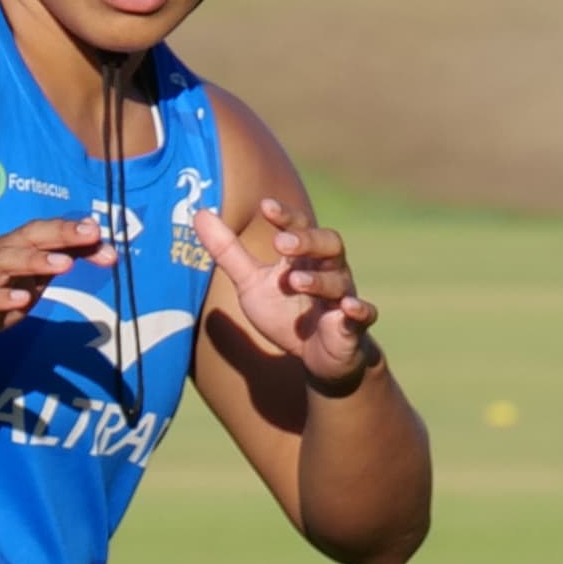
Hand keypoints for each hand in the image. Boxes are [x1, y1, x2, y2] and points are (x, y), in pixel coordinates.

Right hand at [0, 216, 117, 360]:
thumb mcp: (20, 286)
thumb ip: (48, 271)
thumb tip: (88, 253)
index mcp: (11, 251)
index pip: (46, 236)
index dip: (76, 237)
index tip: (108, 244)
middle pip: (29, 238)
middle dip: (61, 234)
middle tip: (92, 233)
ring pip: (7, 261)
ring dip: (36, 261)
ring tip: (64, 265)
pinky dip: (3, 296)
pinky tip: (22, 300)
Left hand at [192, 199, 377, 386]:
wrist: (317, 356)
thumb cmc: (285, 313)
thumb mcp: (251, 283)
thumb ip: (227, 251)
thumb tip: (199, 214)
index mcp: (304, 257)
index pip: (299, 227)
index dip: (285, 216)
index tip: (266, 206)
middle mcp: (328, 270)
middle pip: (329, 244)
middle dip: (307, 241)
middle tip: (280, 243)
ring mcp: (343, 296)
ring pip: (339, 280)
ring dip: (318, 280)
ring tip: (294, 281)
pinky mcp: (353, 326)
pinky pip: (363, 314)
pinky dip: (358, 310)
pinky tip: (348, 307)